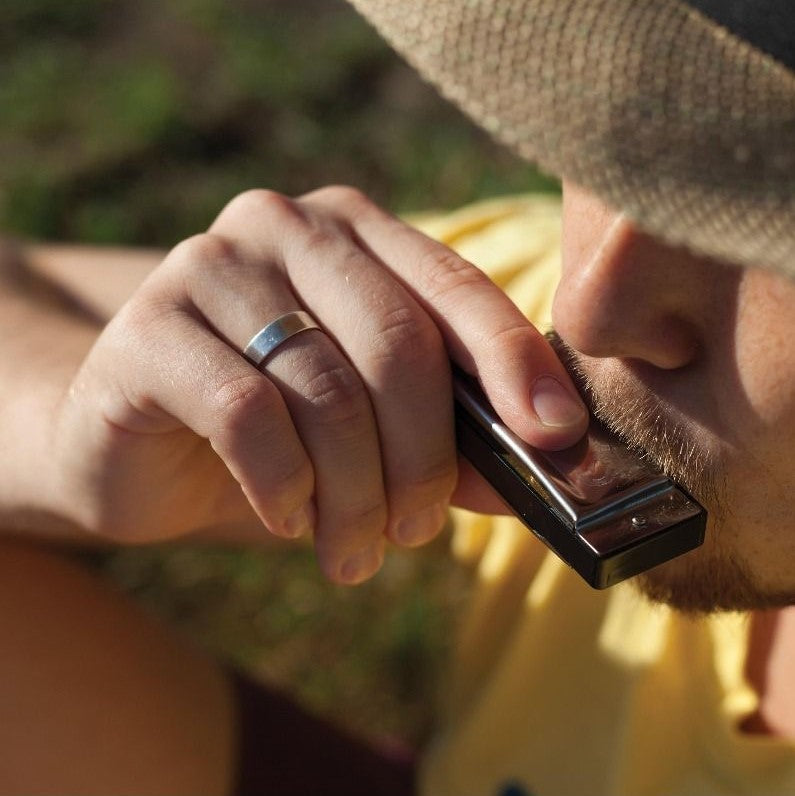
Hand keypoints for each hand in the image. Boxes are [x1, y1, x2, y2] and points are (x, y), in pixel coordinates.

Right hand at [50, 187, 587, 582]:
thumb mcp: (376, 431)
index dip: (513, 360)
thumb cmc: (278, 433)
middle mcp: (285, 226)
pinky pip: (247, 416)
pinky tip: (285, 517)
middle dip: (422, 460)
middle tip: (417, 534)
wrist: (142, 444)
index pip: (455, 286)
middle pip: (396, 343)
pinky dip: (283, 486)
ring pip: (326, 391)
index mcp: (355, 232)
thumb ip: (457, 436)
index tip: (557, 436)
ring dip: (355, 495)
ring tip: (354, 551)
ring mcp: (209, 266)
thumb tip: (550, 465)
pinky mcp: (148, 329)